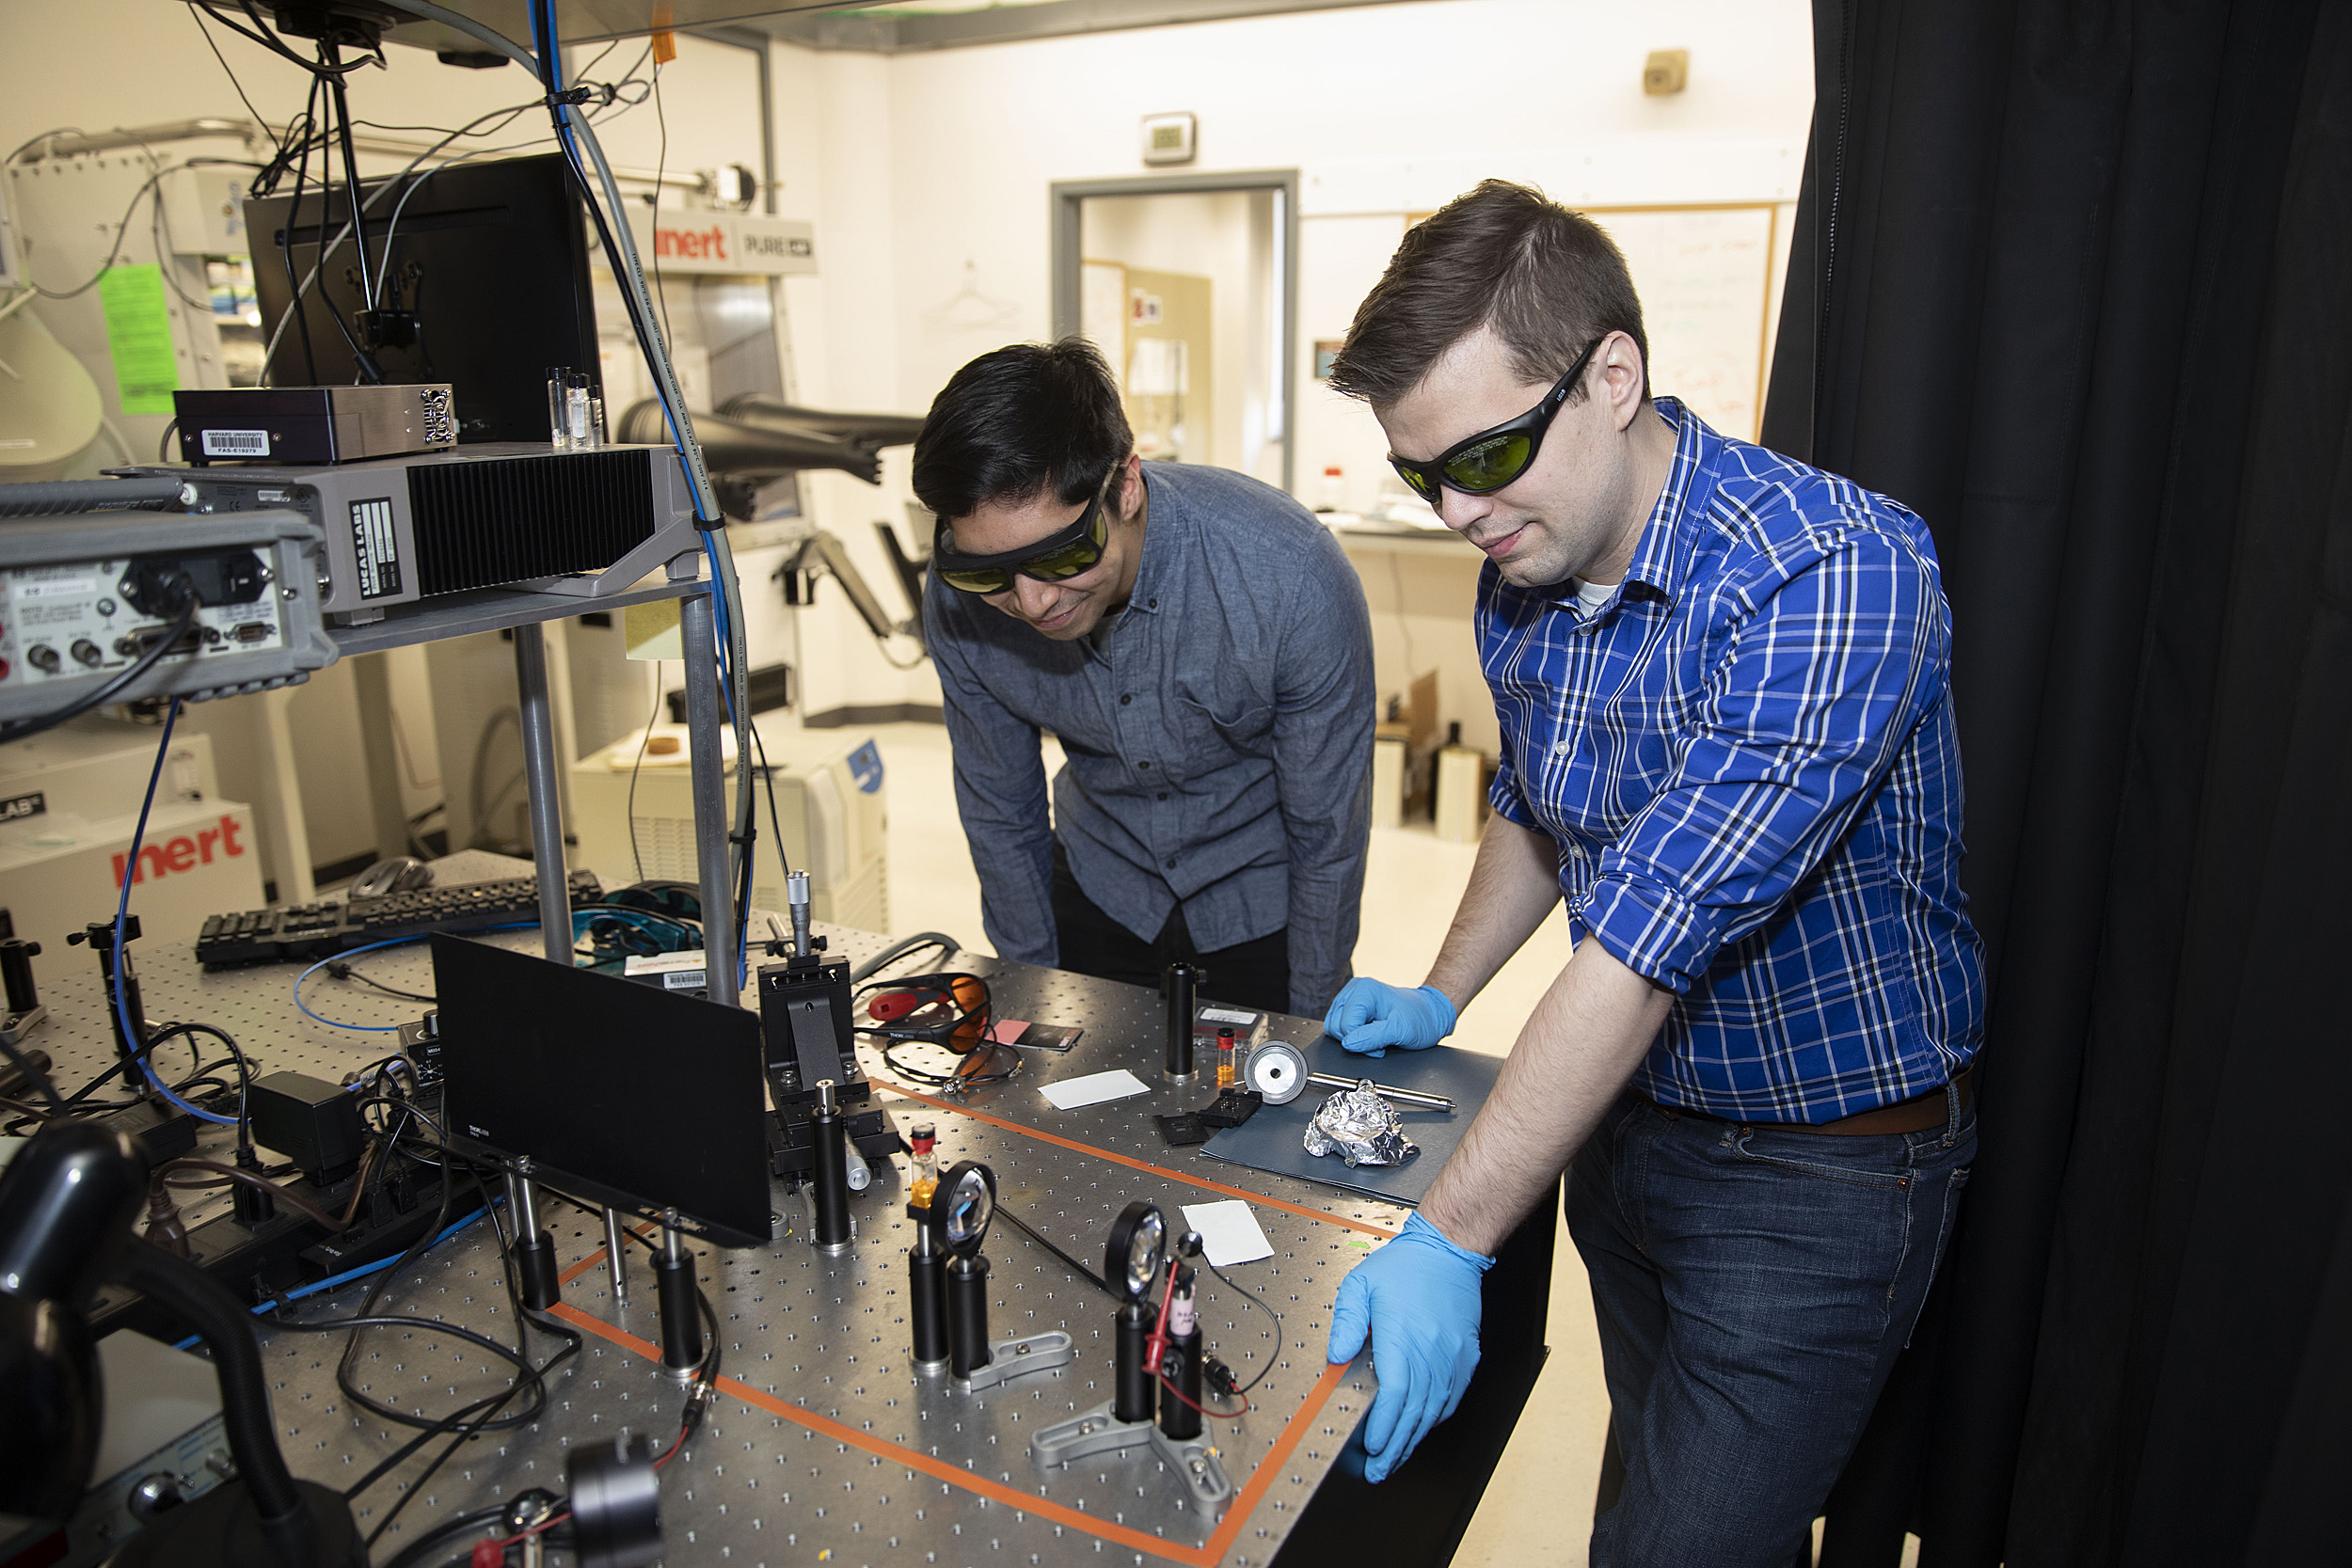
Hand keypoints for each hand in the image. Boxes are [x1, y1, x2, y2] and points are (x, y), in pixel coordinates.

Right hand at [1323, 978, 1456, 1057]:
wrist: (1429, 1015)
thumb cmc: (1420, 1018)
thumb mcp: (1400, 1030)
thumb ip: (1373, 1037)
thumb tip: (1348, 1043)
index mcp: (1364, 990)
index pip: (1345, 1025)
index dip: (1361, 1041)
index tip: (1381, 1042)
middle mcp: (1353, 990)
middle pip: (1335, 1026)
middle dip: (1356, 1040)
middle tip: (1379, 1040)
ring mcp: (1350, 998)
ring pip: (1333, 1028)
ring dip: (1354, 1039)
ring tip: (1375, 1035)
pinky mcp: (1349, 1008)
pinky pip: (1338, 1028)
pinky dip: (1353, 1036)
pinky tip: (1369, 1033)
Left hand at [1325, 1211, 1491, 1482]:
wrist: (1448, 1252)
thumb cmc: (1406, 1267)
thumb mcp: (1361, 1285)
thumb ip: (1346, 1322)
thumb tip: (1336, 1356)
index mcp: (1403, 1336)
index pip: (1394, 1394)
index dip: (1384, 1426)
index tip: (1373, 1447)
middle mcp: (1431, 1352)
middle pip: (1414, 1412)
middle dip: (1395, 1446)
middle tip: (1379, 1470)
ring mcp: (1452, 1357)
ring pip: (1433, 1411)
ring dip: (1414, 1439)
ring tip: (1396, 1458)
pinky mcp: (1465, 1358)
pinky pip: (1451, 1397)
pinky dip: (1435, 1419)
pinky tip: (1423, 1428)